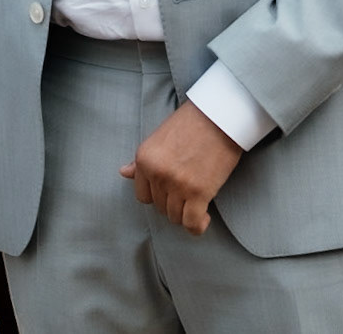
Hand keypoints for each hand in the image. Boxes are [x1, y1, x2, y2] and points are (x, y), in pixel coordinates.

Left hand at [119, 100, 242, 234]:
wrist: (219, 116)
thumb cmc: (191, 124)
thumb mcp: (159, 138)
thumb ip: (142, 161)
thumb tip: (123, 172)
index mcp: (144, 159)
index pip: (143, 195)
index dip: (158, 195)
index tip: (171, 190)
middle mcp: (157, 174)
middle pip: (160, 207)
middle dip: (173, 203)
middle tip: (188, 191)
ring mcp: (177, 184)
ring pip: (175, 216)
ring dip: (186, 213)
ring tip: (197, 202)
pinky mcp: (199, 192)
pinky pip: (191, 223)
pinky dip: (197, 226)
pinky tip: (204, 216)